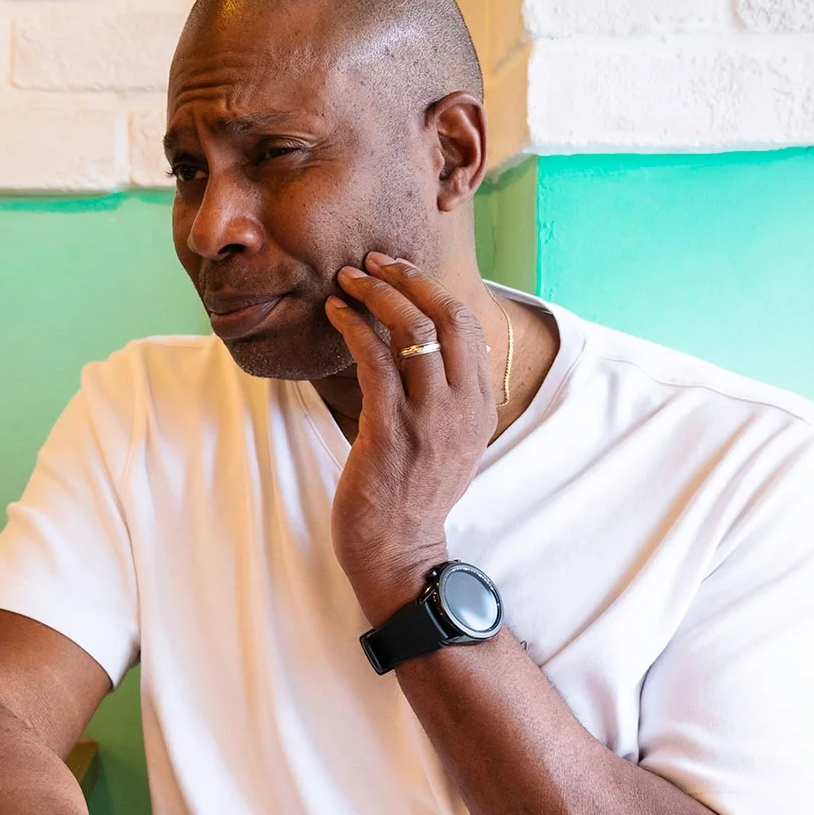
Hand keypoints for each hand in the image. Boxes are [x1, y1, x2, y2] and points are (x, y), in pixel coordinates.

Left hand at [322, 253, 496, 623]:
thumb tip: (419, 343)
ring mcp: (428, 420)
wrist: (399, 551)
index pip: (468, 324)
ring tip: (346, 281)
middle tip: (371, 263)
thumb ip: (444, 395)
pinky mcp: (390, 432)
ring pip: (412, 331)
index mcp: (479, 405)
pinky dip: (353, 327)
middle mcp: (461, 407)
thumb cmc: (413, 495)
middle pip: (448, 315)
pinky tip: (335, 314)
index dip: (432, 287)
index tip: (398, 270)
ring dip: (375, 295)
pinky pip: (375, 362)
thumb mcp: (448, 440)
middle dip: (407, 278)